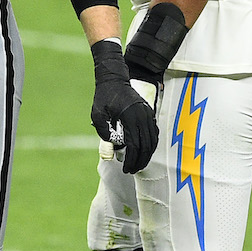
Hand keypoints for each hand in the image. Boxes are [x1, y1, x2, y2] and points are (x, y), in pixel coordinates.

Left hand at [90, 40, 158, 173]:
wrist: (114, 80)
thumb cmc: (104, 97)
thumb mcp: (97, 113)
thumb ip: (103, 130)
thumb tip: (112, 145)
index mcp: (130, 117)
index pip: (134, 145)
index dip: (131, 160)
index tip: (126, 169)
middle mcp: (142, 117)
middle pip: (146, 146)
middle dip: (139, 161)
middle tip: (132, 170)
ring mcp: (148, 115)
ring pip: (152, 141)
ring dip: (146, 155)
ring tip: (138, 164)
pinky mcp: (150, 113)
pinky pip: (154, 133)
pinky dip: (151, 145)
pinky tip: (144, 152)